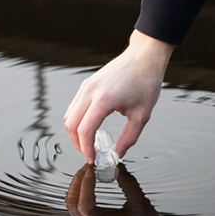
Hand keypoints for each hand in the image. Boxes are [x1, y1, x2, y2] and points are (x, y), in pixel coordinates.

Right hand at [64, 31, 173, 161]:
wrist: (144, 56)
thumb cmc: (146, 82)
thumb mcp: (142, 115)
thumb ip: (129, 137)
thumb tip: (117, 153)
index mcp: (103, 99)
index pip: (85, 130)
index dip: (86, 149)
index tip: (93, 159)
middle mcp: (90, 91)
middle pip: (71, 124)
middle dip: (77, 143)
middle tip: (90, 153)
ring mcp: (86, 86)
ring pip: (69, 115)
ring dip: (75, 132)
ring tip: (89, 143)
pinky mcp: (87, 83)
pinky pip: (74, 106)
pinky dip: (77, 120)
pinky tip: (90, 127)